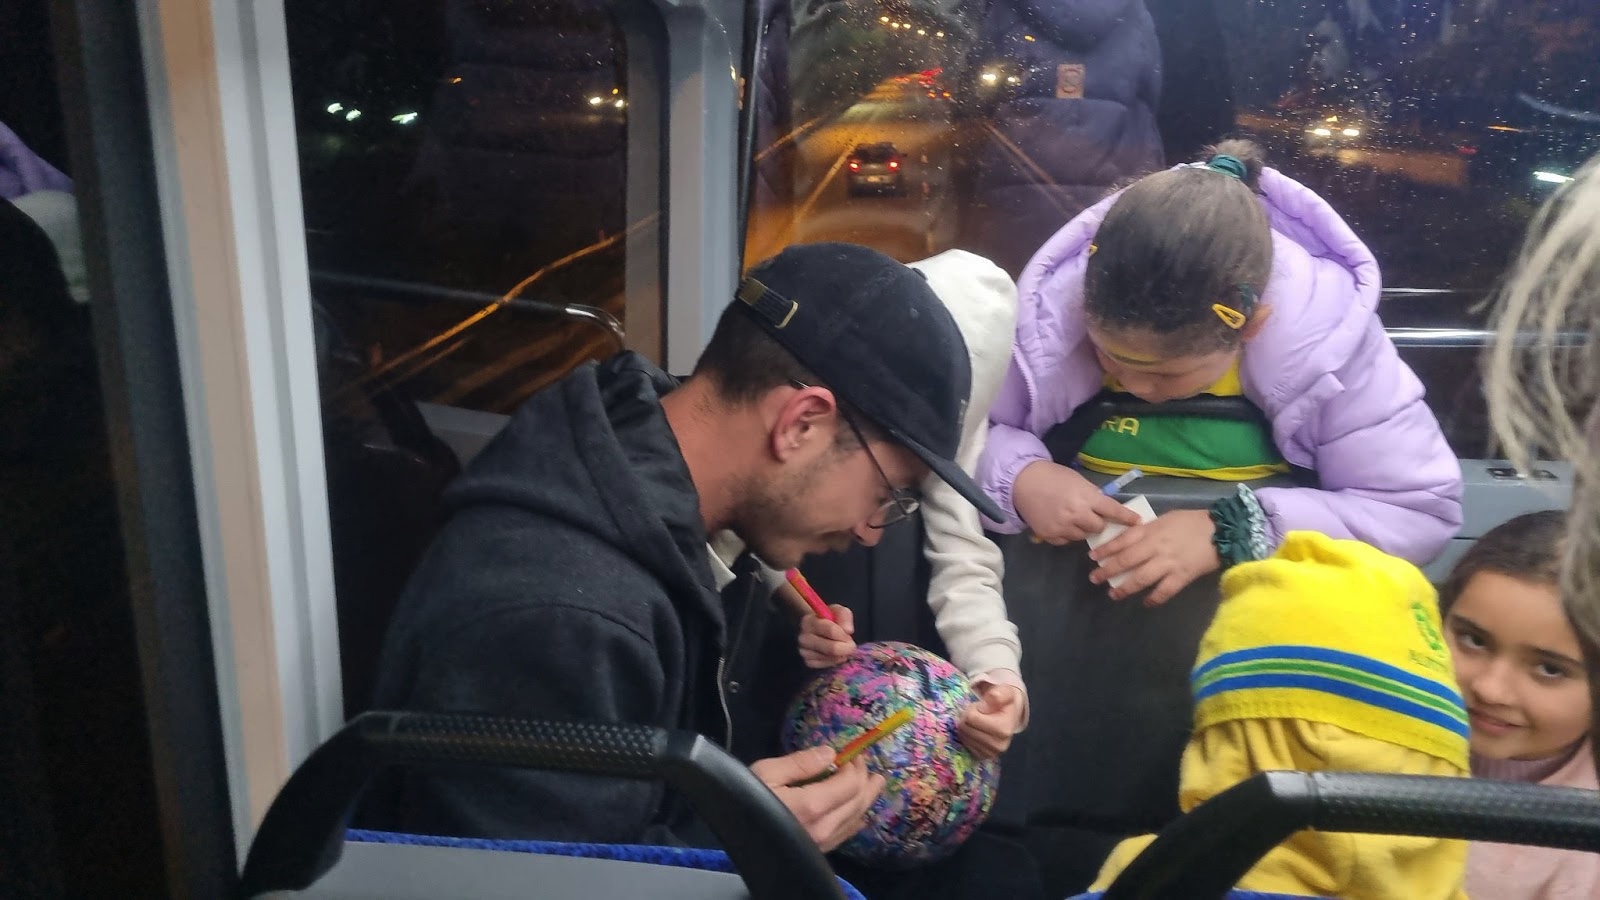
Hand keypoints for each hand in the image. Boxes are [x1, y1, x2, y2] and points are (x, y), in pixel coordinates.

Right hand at [752, 746, 884, 850]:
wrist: (732, 837)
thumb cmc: (743, 799)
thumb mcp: (767, 772)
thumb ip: (800, 762)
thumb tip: (830, 752)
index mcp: (812, 805)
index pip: (850, 783)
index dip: (855, 766)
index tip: (853, 753)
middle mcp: (824, 827)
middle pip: (858, 802)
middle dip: (866, 781)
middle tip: (868, 766)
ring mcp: (822, 843)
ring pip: (856, 819)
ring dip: (866, 799)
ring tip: (874, 784)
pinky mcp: (818, 852)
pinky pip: (845, 834)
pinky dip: (856, 819)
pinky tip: (859, 814)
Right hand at [798, 604, 855, 667]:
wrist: (816, 628)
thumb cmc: (829, 619)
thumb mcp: (838, 611)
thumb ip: (844, 616)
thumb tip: (848, 630)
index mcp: (809, 621)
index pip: (831, 630)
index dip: (844, 634)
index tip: (849, 634)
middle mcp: (803, 637)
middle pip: (832, 648)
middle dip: (846, 648)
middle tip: (850, 645)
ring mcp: (804, 651)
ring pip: (832, 658)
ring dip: (841, 654)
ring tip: (840, 647)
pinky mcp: (808, 662)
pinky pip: (828, 665)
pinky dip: (835, 661)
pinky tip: (834, 654)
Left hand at [959, 682, 1024, 758]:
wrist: (1009, 715)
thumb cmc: (1004, 702)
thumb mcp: (1004, 692)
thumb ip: (998, 694)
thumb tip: (991, 697)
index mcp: (1004, 729)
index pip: (971, 718)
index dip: (972, 708)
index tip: (981, 707)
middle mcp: (999, 745)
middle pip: (965, 728)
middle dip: (967, 717)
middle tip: (977, 713)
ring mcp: (991, 753)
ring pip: (963, 736)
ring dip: (966, 726)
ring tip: (977, 721)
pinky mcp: (983, 757)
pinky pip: (964, 745)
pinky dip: (967, 736)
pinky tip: (976, 730)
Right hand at [1013, 461, 1141, 543]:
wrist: (1023, 482)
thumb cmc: (1053, 477)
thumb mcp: (1078, 481)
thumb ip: (1092, 496)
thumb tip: (1104, 510)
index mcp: (1086, 498)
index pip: (1113, 510)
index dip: (1127, 518)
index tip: (1137, 523)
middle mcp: (1077, 514)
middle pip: (1099, 528)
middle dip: (1098, 523)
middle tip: (1091, 516)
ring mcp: (1063, 527)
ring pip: (1083, 536)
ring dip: (1082, 529)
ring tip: (1072, 518)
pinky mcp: (1050, 535)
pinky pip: (1066, 541)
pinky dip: (1067, 534)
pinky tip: (1059, 523)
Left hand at [1088, 508, 1219, 605]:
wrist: (1222, 531)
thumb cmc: (1192, 522)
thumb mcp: (1166, 519)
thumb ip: (1148, 530)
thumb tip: (1131, 539)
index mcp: (1151, 530)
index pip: (1122, 540)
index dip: (1106, 550)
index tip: (1093, 557)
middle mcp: (1156, 547)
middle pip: (1126, 560)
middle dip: (1108, 571)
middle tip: (1095, 579)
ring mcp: (1168, 563)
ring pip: (1141, 578)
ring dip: (1125, 588)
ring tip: (1113, 594)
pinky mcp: (1182, 577)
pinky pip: (1164, 591)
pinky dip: (1154, 599)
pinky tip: (1146, 603)